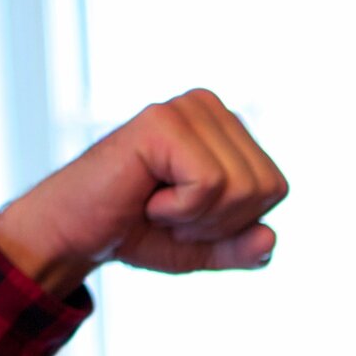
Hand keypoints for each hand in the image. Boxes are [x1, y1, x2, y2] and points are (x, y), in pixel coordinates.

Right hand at [0, 89, 287, 296]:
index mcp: (228, 129)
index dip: (238, 221)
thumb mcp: (206, 248)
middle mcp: (210, 107)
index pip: (276, 188)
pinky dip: (180, 209)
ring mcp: (186, 108)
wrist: (78, 233)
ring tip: (158, 202)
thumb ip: (244, 248)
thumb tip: (269, 236)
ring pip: (241, 187)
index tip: (190, 213)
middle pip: (265, 187)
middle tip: (171, 210)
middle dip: (221, 221)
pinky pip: (210, 184)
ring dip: (197, 216)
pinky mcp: (162, 120)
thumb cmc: (138, 231)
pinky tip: (146, 194)